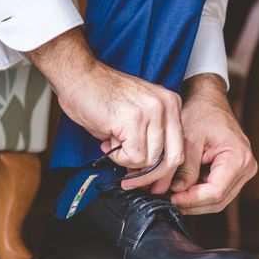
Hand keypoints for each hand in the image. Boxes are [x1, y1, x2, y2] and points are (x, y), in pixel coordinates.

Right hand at [25, 28, 183, 190]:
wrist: (79, 77)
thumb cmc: (99, 95)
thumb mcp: (134, 115)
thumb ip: (146, 139)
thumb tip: (145, 169)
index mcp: (170, 104)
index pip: (179, 148)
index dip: (163, 171)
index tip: (150, 182)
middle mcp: (166, 106)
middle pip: (172, 158)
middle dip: (151, 177)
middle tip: (132, 182)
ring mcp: (152, 112)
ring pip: (150, 160)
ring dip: (127, 161)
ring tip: (111, 145)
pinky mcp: (133, 120)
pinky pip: (133, 156)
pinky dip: (118, 157)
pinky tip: (107, 142)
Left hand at [170, 74, 257, 214]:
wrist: (208, 102)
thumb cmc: (200, 114)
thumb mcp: (189, 139)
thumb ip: (185, 168)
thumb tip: (176, 192)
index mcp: (239, 158)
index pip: (215, 192)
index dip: (191, 199)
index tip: (171, 198)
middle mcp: (246, 168)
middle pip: (217, 201)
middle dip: (191, 203)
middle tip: (166, 199)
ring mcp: (241, 173)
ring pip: (216, 201)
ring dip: (193, 202)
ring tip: (170, 195)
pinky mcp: (232, 174)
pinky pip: (215, 193)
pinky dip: (197, 195)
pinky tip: (179, 190)